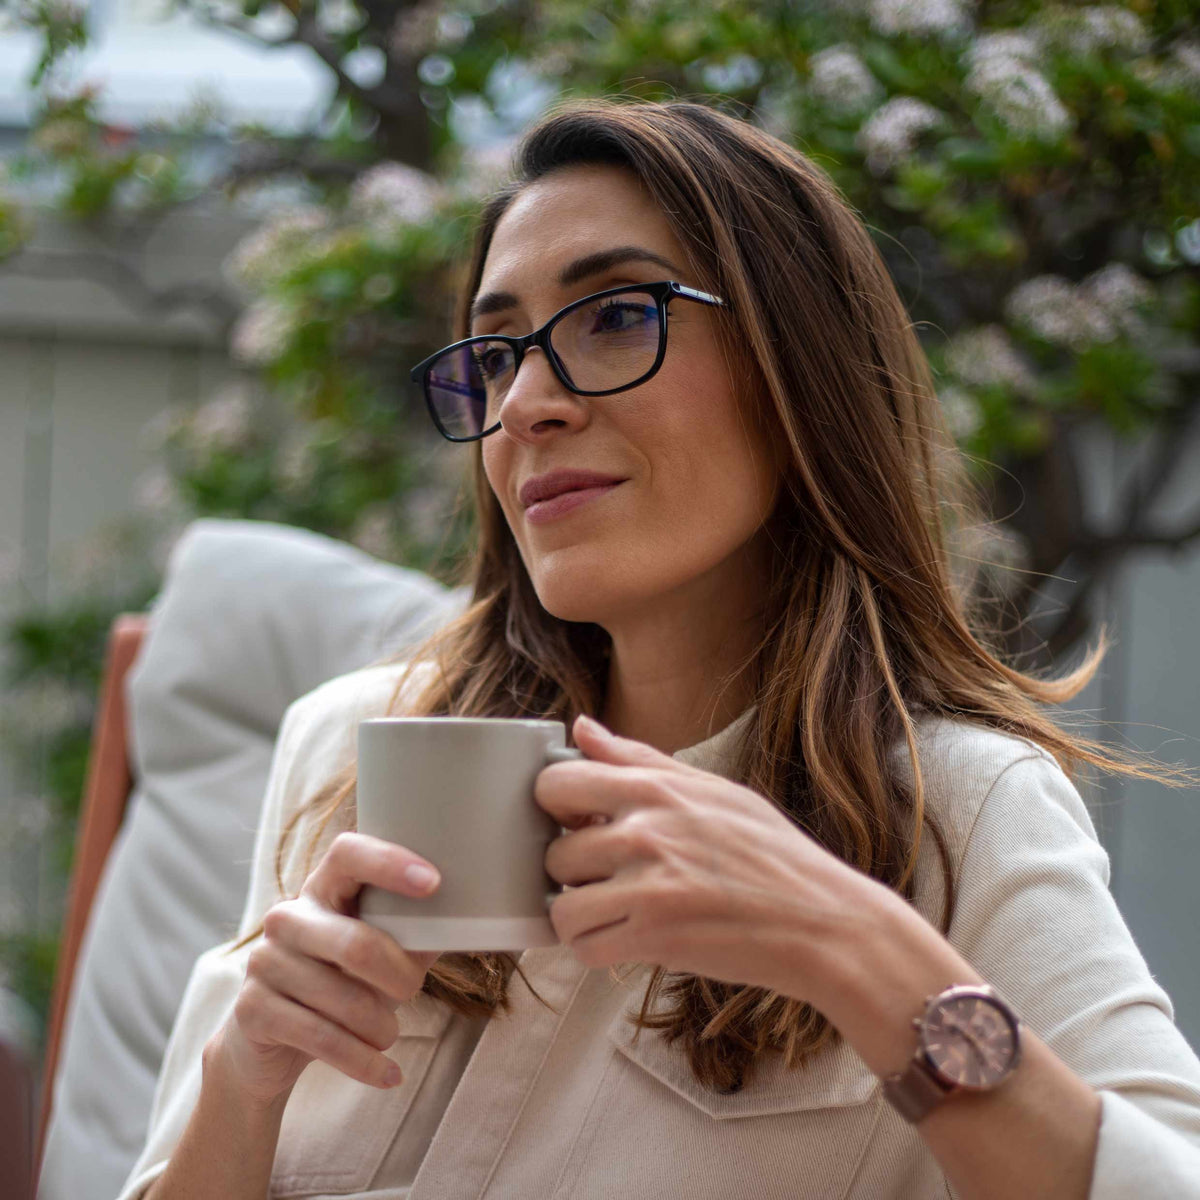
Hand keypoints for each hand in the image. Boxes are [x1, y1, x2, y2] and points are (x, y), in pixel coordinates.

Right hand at [212, 832, 443, 1107]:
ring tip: (390, 1035)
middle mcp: (288, 917)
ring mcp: (265, 961)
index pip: (349, 853)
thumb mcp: (384, 951)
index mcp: (323, 887)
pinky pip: (319, 1037)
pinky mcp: (253, 1009)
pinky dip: (363, 1062)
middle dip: (397, 977)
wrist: (271, 1040)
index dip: (390, 864)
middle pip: (354, 943)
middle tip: (412, 994)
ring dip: (380, 1027)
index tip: (434, 882)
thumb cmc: (345, 981)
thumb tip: (479, 917)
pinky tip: (388, 1074)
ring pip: (340, 998)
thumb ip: (419, 931)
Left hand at [534, 715, 886, 1004]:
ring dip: (581, 916)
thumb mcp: (711, 789)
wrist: (822, 921)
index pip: (555, 782)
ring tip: (615, 913)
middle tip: (607, 877)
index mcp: (656, 789)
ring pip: (562, 906)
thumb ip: (637, 758)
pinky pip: (584, 948)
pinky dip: (597, 950)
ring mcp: (648, 887)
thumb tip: (580, 728)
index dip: (557, 807)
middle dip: (573, 870)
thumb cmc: (772, 854)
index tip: (579, 823)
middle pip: (553, 851)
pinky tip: (626, 940)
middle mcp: (645, 833)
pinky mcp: (654, 938)